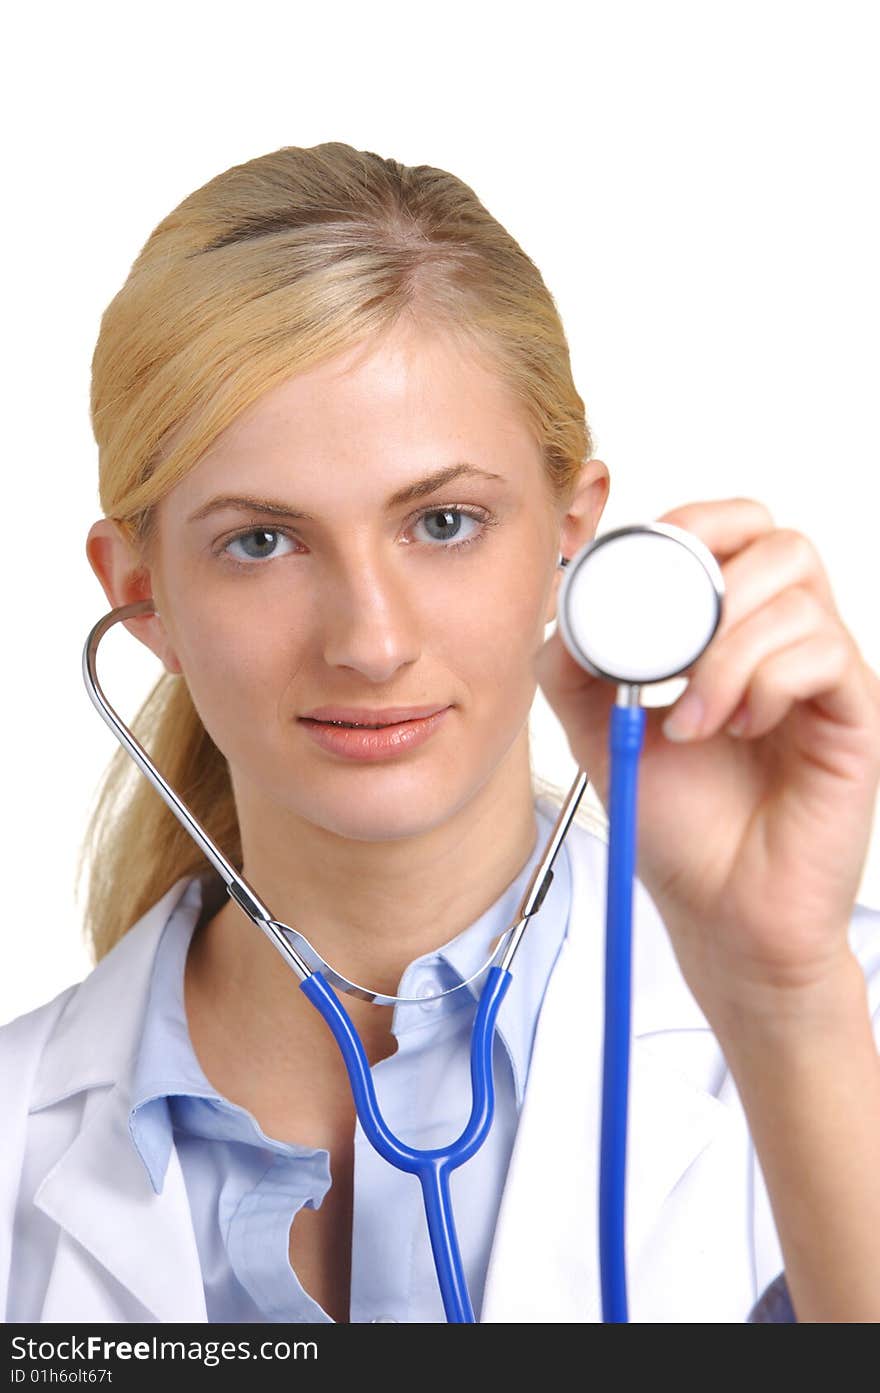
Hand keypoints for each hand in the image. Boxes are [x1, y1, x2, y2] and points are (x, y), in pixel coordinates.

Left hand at [535, 498, 879, 1021]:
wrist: (717, 909)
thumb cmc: (679, 824)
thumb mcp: (601, 729)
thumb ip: (575, 665)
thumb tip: (565, 604)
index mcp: (733, 630)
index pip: (736, 532)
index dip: (693, 525)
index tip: (641, 565)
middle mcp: (787, 642)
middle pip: (780, 543)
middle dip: (715, 573)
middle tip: (670, 637)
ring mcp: (824, 677)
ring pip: (797, 597)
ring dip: (725, 652)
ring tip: (692, 720)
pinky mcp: (854, 715)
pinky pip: (824, 654)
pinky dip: (762, 684)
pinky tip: (735, 731)